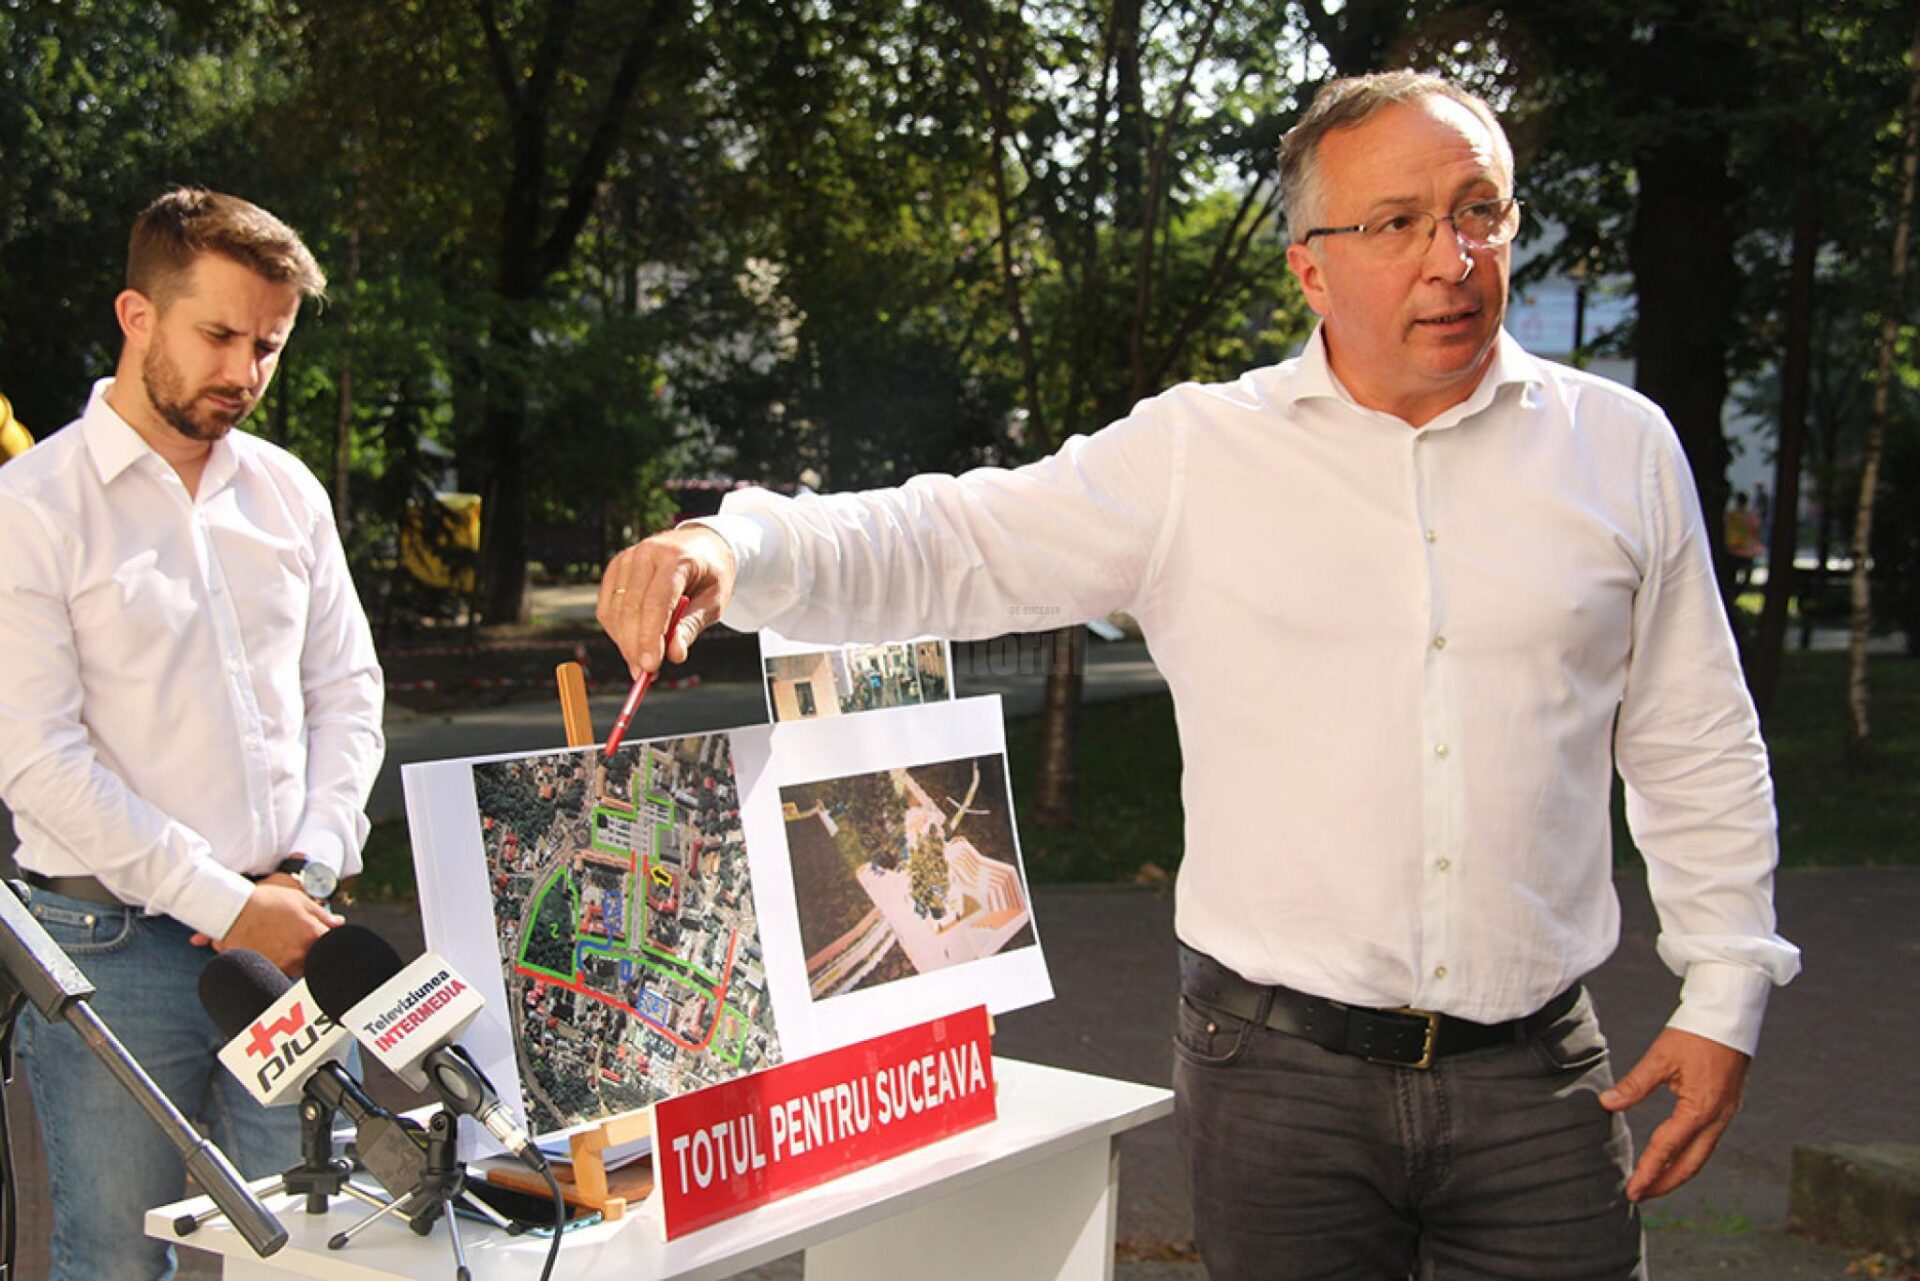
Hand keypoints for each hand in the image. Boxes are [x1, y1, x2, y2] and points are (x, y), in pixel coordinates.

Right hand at [190, 877, 342, 976]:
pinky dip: (284, 963)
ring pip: (302, 969)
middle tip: (305, 938)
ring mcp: (284, 964)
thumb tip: (339, 922)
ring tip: (288, 942)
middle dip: (316, 951)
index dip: (331, 939)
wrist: (234, 912)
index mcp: (312, 935)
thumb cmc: (267, 902)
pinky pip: (283, 971)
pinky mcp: (269, 969)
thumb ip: (322, 915)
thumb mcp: (299, 901)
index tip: (326, 936)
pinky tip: (276, 949)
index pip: (333, 944)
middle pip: (318, 959)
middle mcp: (300, 953)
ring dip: (301, 959)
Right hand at [598, 524, 736, 678]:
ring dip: (625, 644)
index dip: (649, 637)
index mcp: (675, 558)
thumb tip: (674, 655)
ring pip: (615, 612)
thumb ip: (692, 626)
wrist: (700, 545)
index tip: (650, 666)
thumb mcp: (714, 601)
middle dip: (635, 647)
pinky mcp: (615, 569)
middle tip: (645, 675)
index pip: (656, 602)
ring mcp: (626, 559)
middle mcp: (646, 554)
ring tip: (643, 662)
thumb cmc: (711, 574)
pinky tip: (633, 643)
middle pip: (631, 609)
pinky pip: (607, 609)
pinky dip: (617, 632)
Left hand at [1600, 1027, 1749, 1200]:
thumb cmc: (1695, 1034)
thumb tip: (1607, 1104)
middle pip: (1690, 1165)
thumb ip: (1634, 1084)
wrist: (1730, 1018)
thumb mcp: (1660, 1057)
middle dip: (1664, 1183)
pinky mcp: (1726, 1108)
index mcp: (1700, 1109)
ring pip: (1701, 1156)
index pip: (1667, 1149)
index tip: (1631, 1190)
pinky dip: (1689, 1157)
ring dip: (1677, 1173)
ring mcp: (1725, 1115)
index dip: (1647, 1172)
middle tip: (1639, 1196)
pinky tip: (1674, 1158)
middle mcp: (1717, 1119)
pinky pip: (1707, 1142)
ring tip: (1653, 1184)